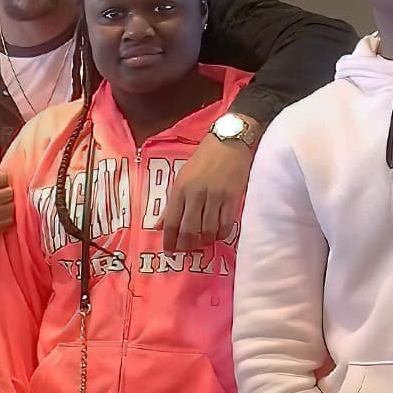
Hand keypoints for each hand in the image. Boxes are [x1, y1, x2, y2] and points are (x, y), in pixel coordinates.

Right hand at [0, 133, 14, 248]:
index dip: (3, 178)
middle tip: (1, 192)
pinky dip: (8, 218)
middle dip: (7, 192)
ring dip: (9, 206)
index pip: (0, 178)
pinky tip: (1, 214)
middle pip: (6, 194)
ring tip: (1, 203)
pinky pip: (9, 222)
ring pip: (9, 208)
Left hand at [160, 135, 253, 251]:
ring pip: (208, 229)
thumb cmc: (203, 158)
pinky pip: (226, 224)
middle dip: (187, 245)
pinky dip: (221, 233)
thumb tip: (159, 226)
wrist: (229, 141)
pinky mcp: (233, 197)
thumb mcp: (182, 177)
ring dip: (205, 240)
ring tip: (203, 241)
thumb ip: (172, 203)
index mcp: (180, 188)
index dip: (170, 240)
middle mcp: (196, 194)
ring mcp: (215, 196)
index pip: (171, 221)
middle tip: (187, 250)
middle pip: (190, 229)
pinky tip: (218, 234)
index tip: (169, 251)